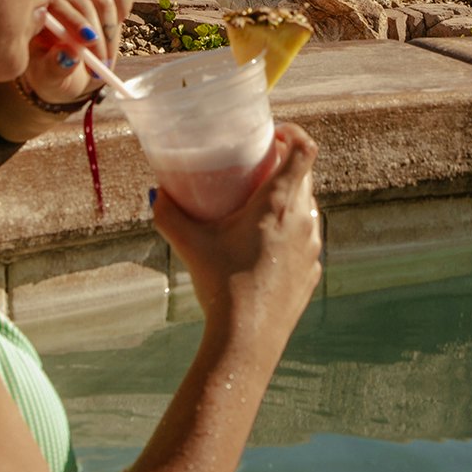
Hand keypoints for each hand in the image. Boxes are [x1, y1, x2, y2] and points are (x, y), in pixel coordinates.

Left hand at [26, 0, 136, 103]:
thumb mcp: (49, 78)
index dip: (75, 20)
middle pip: (82, 1)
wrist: (71, 71)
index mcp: (34, 10)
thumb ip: (54, 68)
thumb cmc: (53, 71)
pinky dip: (125, 5)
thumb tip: (70, 54)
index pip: (56, 3)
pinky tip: (119, 24)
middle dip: (97, 32)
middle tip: (102, 62)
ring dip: (110, 29)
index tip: (89, 42)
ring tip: (107, 58)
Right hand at [151, 124, 322, 349]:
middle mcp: (305, 218)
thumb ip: (170, 215)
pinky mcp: (314, 269)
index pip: (305, 150)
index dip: (295, 133)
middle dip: (283, 168)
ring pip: (306, 208)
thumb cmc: (222, 285)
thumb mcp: (190, 245)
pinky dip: (289, 234)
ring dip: (287, 202)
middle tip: (256, 170)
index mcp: (280, 203)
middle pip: (304, 177)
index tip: (276, 134)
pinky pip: (305, 240)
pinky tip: (264, 248)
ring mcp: (313, 245)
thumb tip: (157, 194)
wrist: (247, 338)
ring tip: (257, 210)